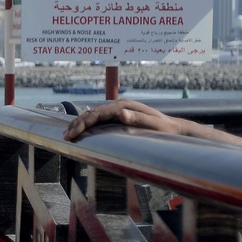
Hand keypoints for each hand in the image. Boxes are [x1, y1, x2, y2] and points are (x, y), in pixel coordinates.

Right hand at [63, 99, 186, 140]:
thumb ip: (138, 118)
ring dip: (81, 124)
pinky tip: (82, 131)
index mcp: (125, 106)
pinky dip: (89, 125)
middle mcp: (120, 106)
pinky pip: (101, 120)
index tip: (73, 133)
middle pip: (93, 113)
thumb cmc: (165, 128)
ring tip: (69, 134)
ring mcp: (120, 111)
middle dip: (78, 124)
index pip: (99, 113)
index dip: (84, 122)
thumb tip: (120, 113)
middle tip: (66, 136)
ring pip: (95, 115)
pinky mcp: (121, 117)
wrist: (175, 128)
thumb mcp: (154, 124)